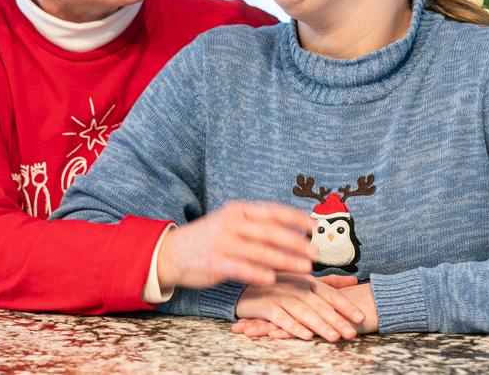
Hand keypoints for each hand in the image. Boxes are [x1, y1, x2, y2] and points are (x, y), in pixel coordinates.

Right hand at [156, 201, 315, 289]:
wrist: (172, 252)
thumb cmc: (209, 239)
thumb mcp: (231, 223)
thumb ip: (257, 225)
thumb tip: (294, 231)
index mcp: (238, 210)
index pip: (272, 211)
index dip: (295, 217)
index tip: (314, 226)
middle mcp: (231, 223)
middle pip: (270, 231)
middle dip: (296, 241)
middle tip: (316, 251)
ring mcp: (223, 243)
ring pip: (260, 251)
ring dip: (285, 259)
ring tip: (304, 267)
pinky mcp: (215, 263)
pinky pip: (241, 268)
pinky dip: (258, 273)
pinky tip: (273, 279)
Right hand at [232, 274, 366, 341]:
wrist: (245, 289)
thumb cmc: (278, 285)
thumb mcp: (304, 280)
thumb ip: (329, 282)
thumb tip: (354, 280)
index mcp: (307, 279)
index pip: (330, 293)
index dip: (346, 305)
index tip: (360, 317)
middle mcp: (295, 286)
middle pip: (319, 305)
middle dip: (336, 320)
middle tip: (351, 333)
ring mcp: (280, 295)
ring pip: (303, 312)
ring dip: (319, 325)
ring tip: (334, 337)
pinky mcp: (265, 306)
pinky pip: (281, 317)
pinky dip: (293, 326)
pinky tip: (305, 335)